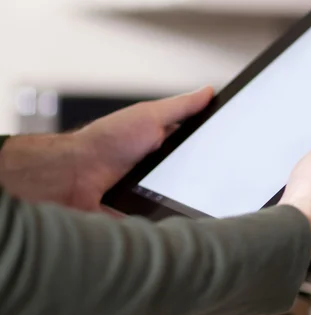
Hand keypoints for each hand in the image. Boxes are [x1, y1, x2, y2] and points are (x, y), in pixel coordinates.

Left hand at [0, 88, 213, 210]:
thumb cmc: (107, 141)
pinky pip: (163, 221)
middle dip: (206, 184)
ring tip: (202, 206)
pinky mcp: (142, 214)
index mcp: (162, 144)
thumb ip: (180, 107)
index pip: (196, 148)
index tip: (232, 157)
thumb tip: (208, 91)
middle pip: (193, 178)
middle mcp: (157, 168)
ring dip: (188, 204)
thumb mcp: (150, 116)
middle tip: (221, 186)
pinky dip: (171, 223)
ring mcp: (150, 193)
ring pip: (180, 202)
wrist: (75, 175)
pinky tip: (180, 222)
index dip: (214, 152)